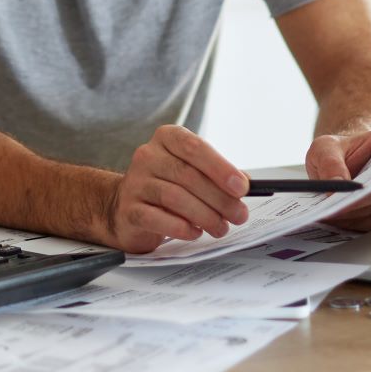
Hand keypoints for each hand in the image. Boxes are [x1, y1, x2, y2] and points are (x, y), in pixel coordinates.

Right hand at [105, 125, 250, 253]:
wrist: (126, 207)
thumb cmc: (167, 186)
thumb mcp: (192, 172)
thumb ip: (217, 175)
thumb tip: (245, 184)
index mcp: (166, 138)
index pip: (193, 147)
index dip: (220, 167)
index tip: (242, 187)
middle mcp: (147, 155)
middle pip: (187, 175)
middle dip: (219, 198)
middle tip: (239, 215)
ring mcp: (135, 182)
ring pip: (174, 197)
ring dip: (205, 216)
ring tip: (221, 228)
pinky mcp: (128, 209)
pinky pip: (157, 218)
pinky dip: (181, 227)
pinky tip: (195, 232)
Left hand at [307, 127, 370, 230]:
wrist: (338, 163)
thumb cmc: (336, 151)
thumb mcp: (324, 148)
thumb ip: (329, 163)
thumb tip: (337, 187)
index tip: (355, 192)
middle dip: (360, 203)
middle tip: (334, 209)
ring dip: (355, 217)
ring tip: (329, 215)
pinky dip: (355, 224)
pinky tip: (336, 220)